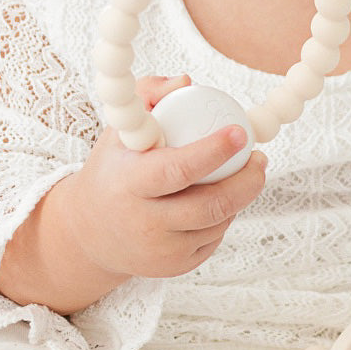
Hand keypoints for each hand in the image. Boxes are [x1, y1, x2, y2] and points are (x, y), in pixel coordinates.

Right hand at [69, 74, 267, 279]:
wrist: (90, 231)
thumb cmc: (114, 167)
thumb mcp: (121, 128)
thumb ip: (149, 93)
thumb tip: (186, 81)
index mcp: (130, 183)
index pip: (178, 170)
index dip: (213, 151)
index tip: (240, 133)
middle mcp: (144, 222)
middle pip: (209, 206)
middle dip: (245, 182)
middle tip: (260, 158)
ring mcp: (160, 251)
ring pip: (217, 223)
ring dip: (239, 197)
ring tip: (245, 174)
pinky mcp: (174, 268)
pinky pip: (213, 239)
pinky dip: (225, 217)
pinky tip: (222, 199)